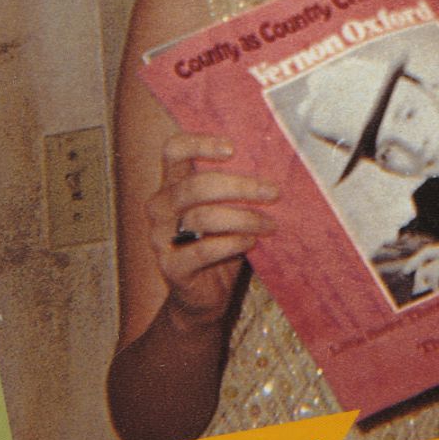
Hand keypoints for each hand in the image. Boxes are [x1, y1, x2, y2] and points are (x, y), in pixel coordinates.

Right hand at [146, 132, 278, 325]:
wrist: (205, 295)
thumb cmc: (222, 243)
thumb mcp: (228, 210)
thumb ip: (237, 189)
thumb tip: (278, 164)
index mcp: (172, 185)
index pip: (174, 151)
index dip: (199, 144)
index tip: (233, 149)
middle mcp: (160, 207)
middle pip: (196, 185)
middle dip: (240, 186)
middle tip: (273, 193)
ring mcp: (159, 237)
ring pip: (202, 217)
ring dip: (244, 218)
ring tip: (270, 224)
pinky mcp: (170, 266)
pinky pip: (202, 250)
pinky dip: (231, 243)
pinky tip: (250, 241)